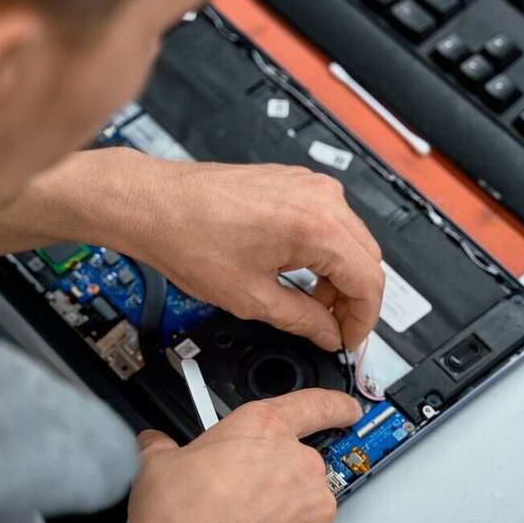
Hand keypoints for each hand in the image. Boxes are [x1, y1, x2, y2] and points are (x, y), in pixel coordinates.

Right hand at [117, 389, 361, 522]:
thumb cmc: (176, 519)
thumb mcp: (159, 465)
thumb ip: (168, 445)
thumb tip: (155, 444)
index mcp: (264, 427)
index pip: (315, 404)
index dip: (335, 404)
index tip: (347, 408)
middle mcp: (297, 461)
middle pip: (301, 462)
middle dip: (277, 477)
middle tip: (243, 493)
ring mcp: (312, 506)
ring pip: (306, 503)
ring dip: (285, 511)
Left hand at [123, 159, 384, 351]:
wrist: (154, 203)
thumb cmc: (188, 237)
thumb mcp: (251, 297)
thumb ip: (301, 320)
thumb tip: (326, 333)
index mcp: (318, 225)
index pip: (369, 281)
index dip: (363, 320)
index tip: (349, 340)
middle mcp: (320, 197)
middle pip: (366, 258)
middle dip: (353, 299)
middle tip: (331, 329)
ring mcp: (307, 185)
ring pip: (349, 240)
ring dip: (338, 276)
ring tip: (309, 304)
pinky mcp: (292, 182)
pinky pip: (328, 220)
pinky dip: (323, 251)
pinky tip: (298, 273)